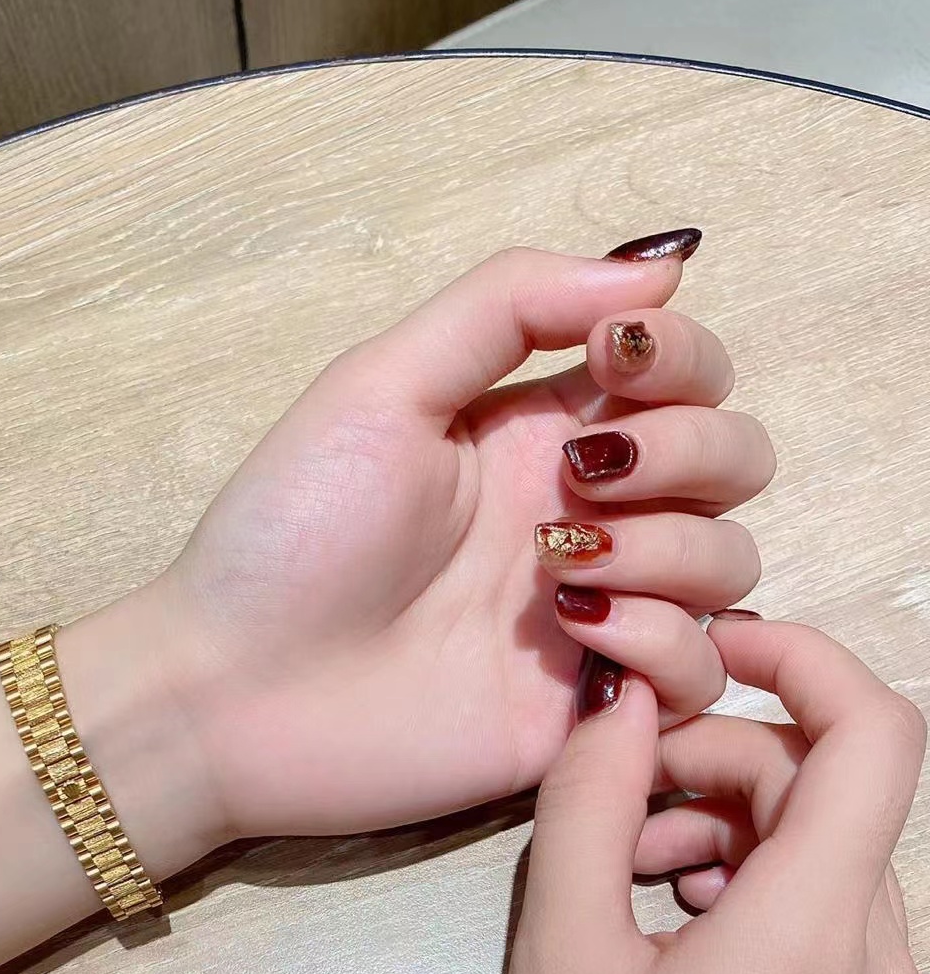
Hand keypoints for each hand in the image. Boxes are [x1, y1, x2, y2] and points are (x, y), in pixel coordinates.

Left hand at [137, 238, 773, 839]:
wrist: (237, 691)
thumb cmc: (289, 533)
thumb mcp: (382, 386)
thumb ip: (510, 305)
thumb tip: (661, 262)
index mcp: (542, 431)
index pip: (684, 371)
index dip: (678, 355)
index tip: (609, 366)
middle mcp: (587, 517)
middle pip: (736, 460)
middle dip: (691, 455)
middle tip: (578, 487)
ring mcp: (596, 616)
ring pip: (732, 565)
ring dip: (670, 553)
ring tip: (556, 574)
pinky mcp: (589, 711)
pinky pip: (700, 674)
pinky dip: (665, 647)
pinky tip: (577, 643)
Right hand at [349, 622, 922, 973]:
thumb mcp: (559, 959)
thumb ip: (590, 804)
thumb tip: (621, 700)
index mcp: (822, 932)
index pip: (878, 735)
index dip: (805, 660)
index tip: (711, 655)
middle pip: (838, 804)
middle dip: (729, 768)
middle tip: (616, 808)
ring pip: (833, 875)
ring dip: (737, 839)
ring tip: (628, 883)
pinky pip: (834, 946)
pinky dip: (759, 909)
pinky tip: (669, 949)